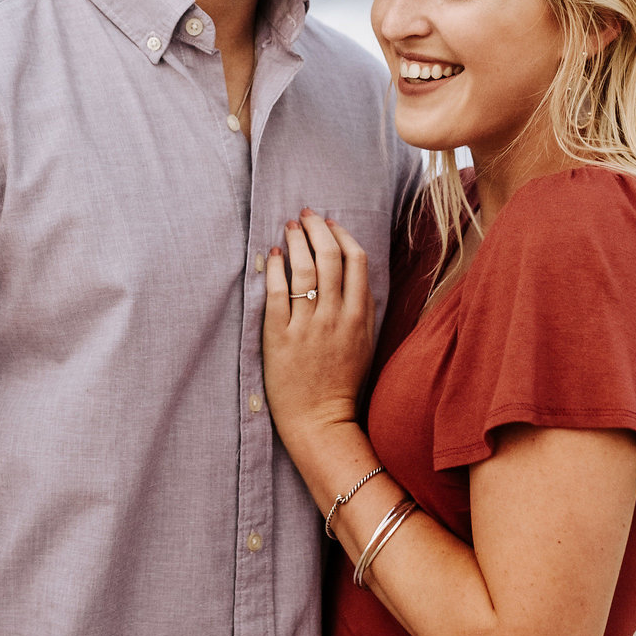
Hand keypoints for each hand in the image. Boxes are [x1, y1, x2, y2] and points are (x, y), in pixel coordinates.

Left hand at [263, 210, 377, 447]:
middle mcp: (336, 316)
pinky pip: (277, 293)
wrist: (320, 421)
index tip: (329, 223)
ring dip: (296, 241)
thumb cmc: (341, 383)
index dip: (341, 235)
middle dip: (317, 229)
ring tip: (288, 228)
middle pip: (329, 257)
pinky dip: (274, 269)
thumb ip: (361, 307)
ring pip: (304, 270)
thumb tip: (353, 272)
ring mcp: (308, 326)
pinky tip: (271, 255)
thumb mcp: (364, 342)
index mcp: (359, 316)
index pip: (355, 261)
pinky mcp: (281, 337)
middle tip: (305, 215)